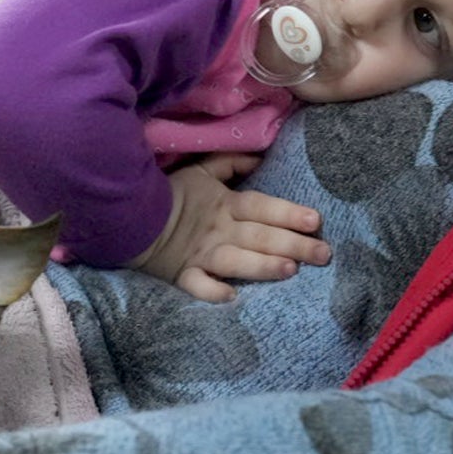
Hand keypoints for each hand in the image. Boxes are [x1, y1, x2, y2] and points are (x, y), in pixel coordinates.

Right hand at [132, 154, 329, 301]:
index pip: (262, 206)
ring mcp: (201, 253)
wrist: (129, 213)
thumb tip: (261, 156)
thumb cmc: (171, 194)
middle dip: (293, 244)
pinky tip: (231, 297)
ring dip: (262, 265)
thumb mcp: (201, 171)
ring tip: (290, 270)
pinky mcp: (181, 273)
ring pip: (236, 260)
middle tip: (323, 254)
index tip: (316, 221)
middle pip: (259, 236)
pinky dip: (210, 290)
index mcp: (225, 204)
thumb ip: (231, 163)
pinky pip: (196, 284)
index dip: (288, 212)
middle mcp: (219, 230)